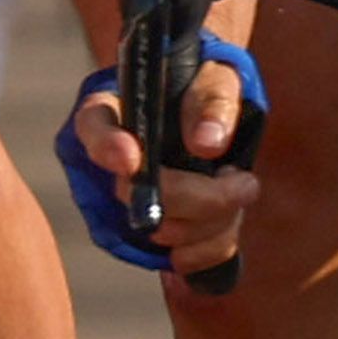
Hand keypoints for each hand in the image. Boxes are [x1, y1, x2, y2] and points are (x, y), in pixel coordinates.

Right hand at [59, 43, 265, 278]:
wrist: (206, 119)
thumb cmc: (205, 91)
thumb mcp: (214, 81)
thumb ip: (210, 102)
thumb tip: (208, 143)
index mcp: (109, 112)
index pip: (93, 126)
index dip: (107, 147)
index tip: (131, 159)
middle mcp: (111, 161)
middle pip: (134, 193)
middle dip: (197, 196)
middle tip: (244, 182)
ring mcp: (127, 200)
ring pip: (163, 229)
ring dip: (212, 219)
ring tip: (240, 188)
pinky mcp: (153, 234)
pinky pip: (179, 257)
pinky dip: (209, 247)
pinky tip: (225, 226)